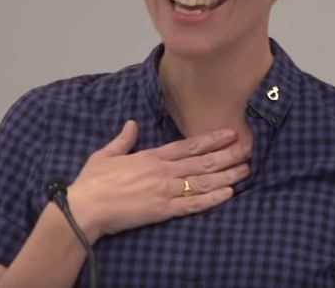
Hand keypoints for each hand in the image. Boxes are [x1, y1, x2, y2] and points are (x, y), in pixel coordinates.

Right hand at [67, 120, 249, 240]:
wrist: (85, 207)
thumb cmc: (93, 182)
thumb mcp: (106, 154)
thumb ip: (123, 139)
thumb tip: (132, 124)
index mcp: (152, 156)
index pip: (189, 145)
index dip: (212, 139)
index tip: (230, 134)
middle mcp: (164, 171)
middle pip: (203, 161)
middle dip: (228, 155)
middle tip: (249, 150)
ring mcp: (165, 191)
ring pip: (203, 181)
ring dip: (227, 175)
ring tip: (246, 170)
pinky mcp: (163, 211)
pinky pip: (193, 205)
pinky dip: (212, 199)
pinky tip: (229, 194)